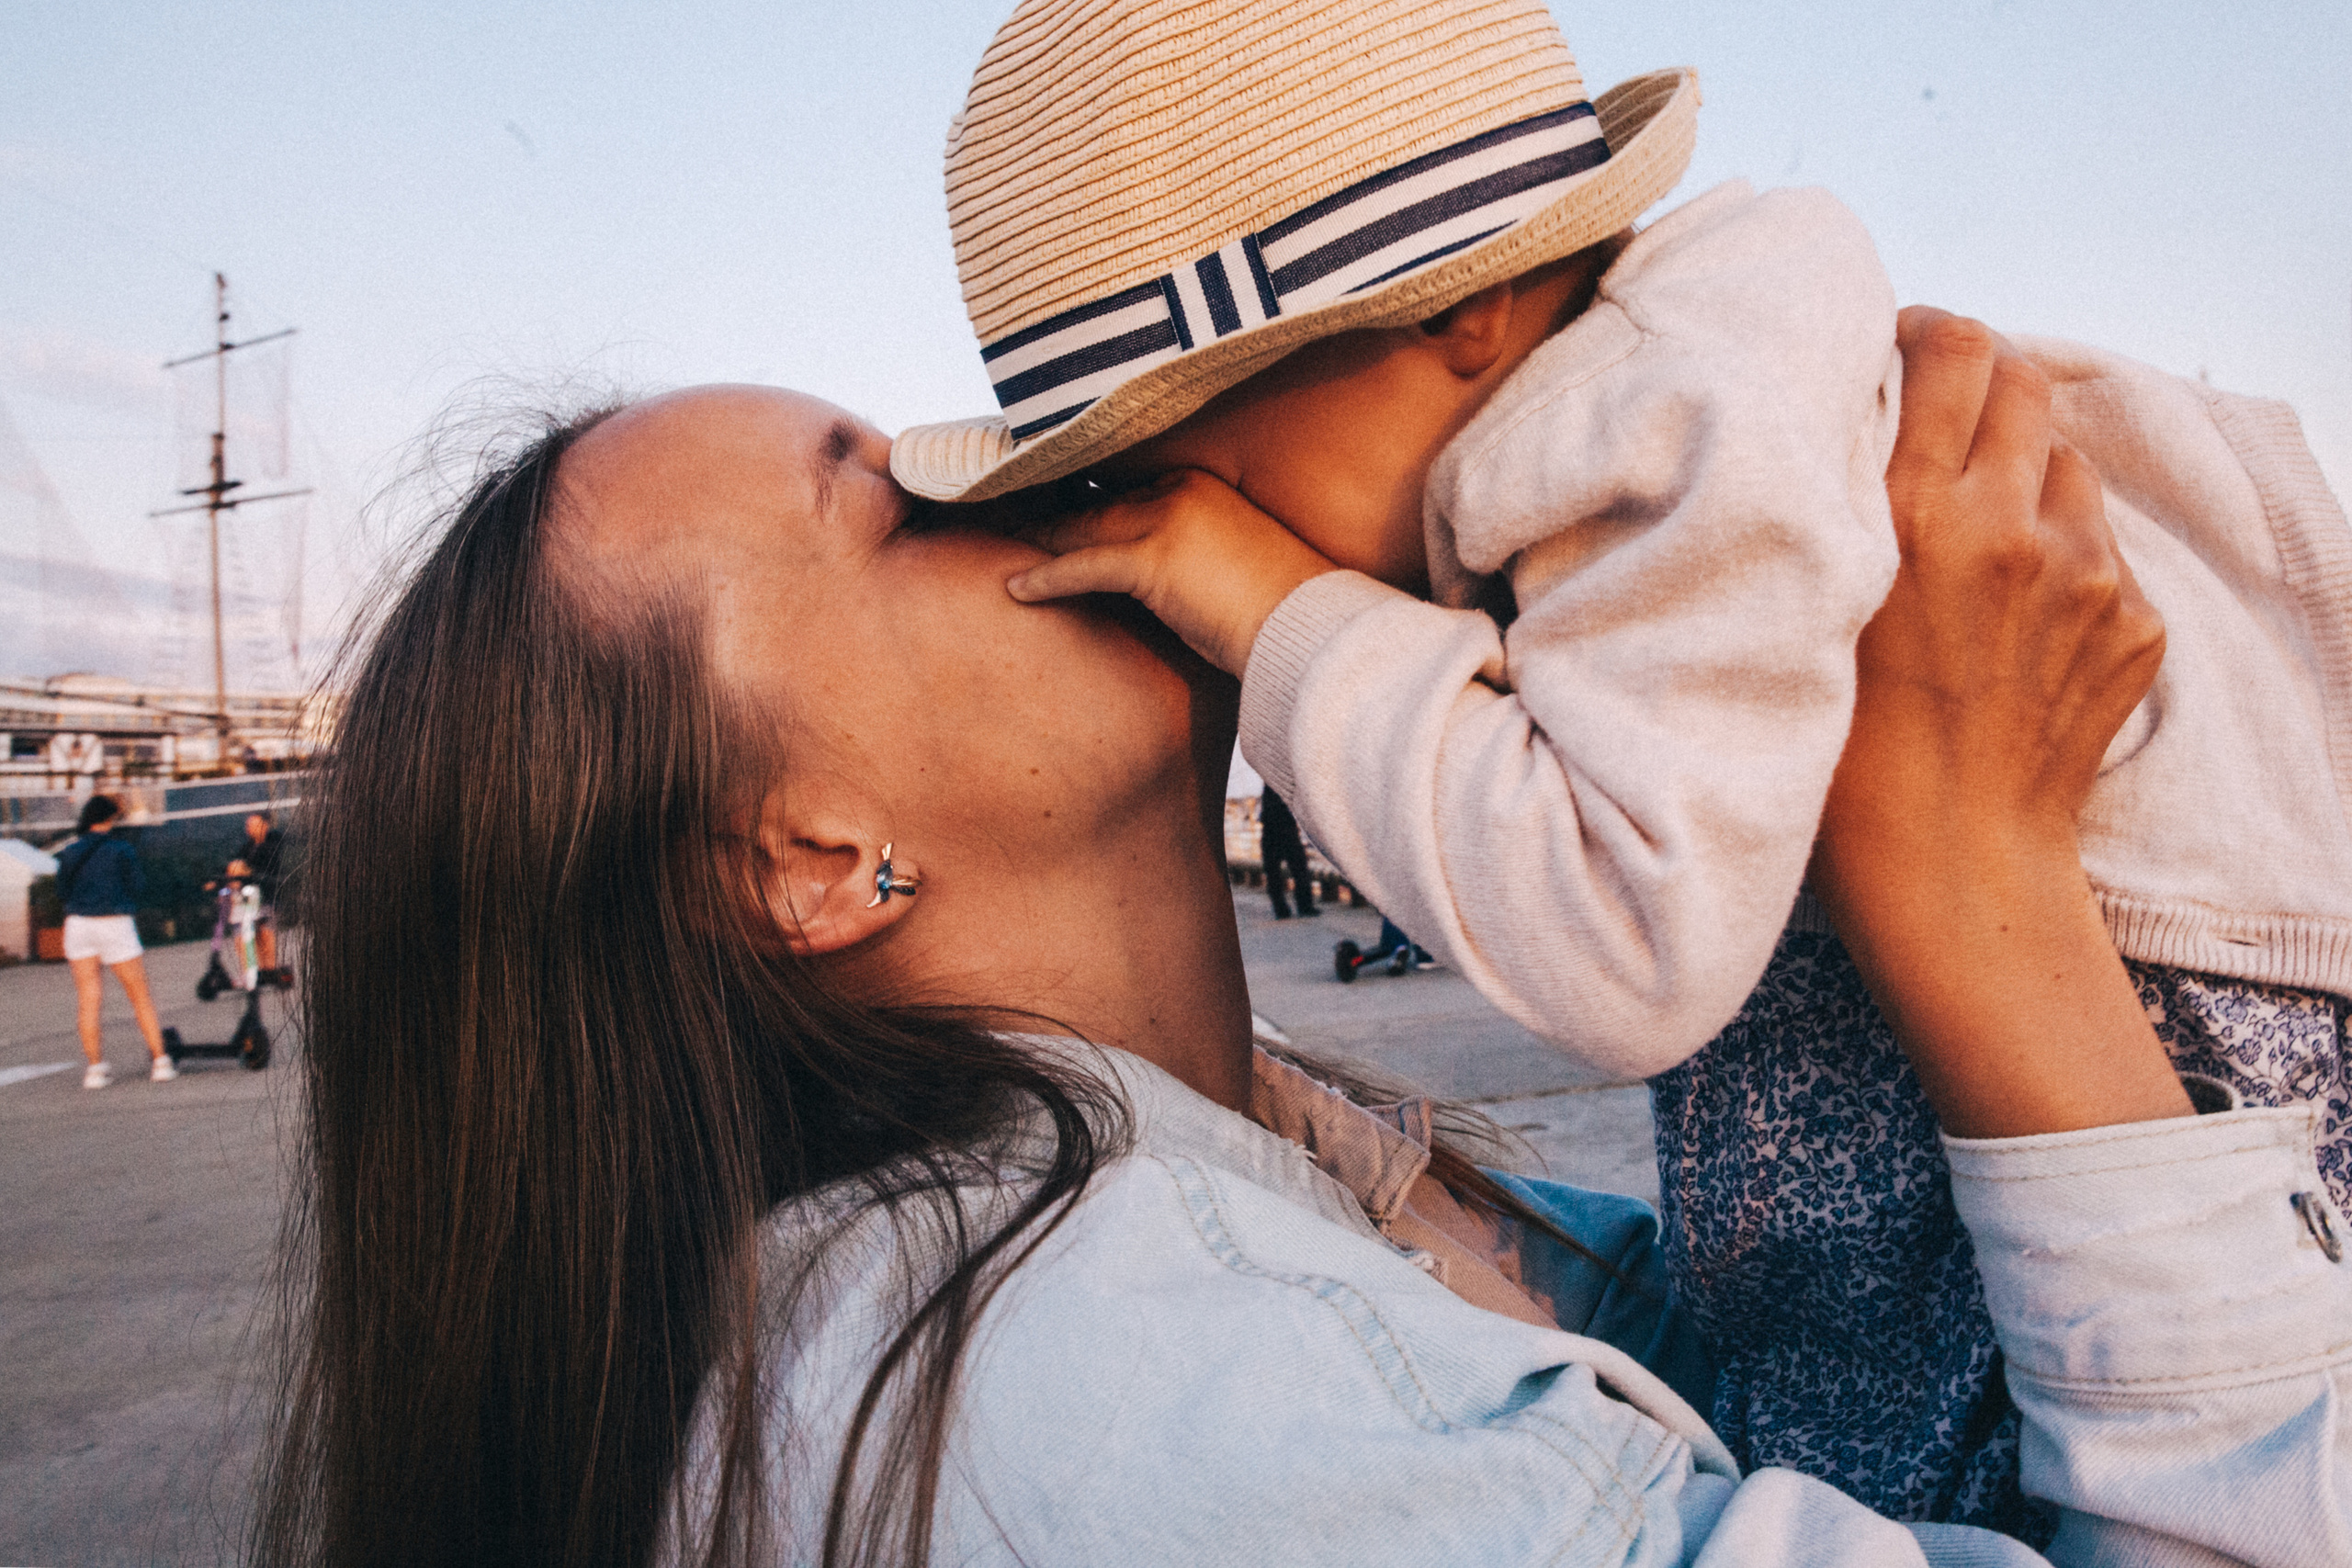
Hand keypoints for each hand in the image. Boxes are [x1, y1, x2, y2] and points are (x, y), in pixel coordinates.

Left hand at [1004, 469, 1337, 676]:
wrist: (1309, 627)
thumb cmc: (1278, 608)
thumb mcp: (1229, 564)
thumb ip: (1189, 552)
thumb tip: (1162, 575)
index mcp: (1196, 484)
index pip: (1119, 483)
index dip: (1076, 491)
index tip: (1039, 495)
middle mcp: (1179, 490)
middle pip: (1094, 498)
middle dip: (1044, 506)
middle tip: (998, 508)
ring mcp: (1166, 520)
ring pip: (1082, 526)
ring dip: (1035, 537)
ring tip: (996, 542)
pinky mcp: (1155, 560)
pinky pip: (1085, 565)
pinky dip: (1046, 578)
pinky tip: (1016, 589)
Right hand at [1813, 307, 2189, 1137]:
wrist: (1947, 862)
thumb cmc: (1846, 751)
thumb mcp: (1817, 605)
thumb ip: (1852, 506)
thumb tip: (1870, 423)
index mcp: (1919, 513)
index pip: (1955, 349)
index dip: (1929, 331)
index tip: (1905, 347)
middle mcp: (2013, 526)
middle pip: (2024, 385)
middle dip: (1984, 390)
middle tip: (1944, 427)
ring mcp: (2088, 575)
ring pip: (2067, 465)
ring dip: (2026, 476)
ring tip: (1978, 536)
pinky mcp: (2135, 622)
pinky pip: (2101, 548)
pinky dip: (2060, 558)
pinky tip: (2011, 618)